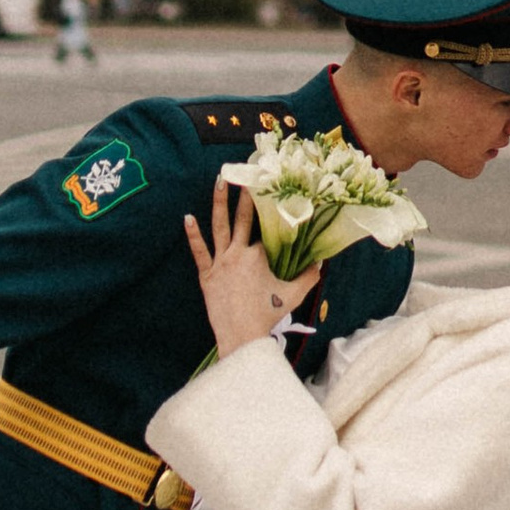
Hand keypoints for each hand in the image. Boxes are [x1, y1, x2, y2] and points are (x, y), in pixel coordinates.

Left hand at [184, 179, 294, 358]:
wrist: (242, 336)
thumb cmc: (268, 315)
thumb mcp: (294, 295)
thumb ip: (309, 276)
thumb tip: (322, 262)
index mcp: (260, 256)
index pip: (267, 230)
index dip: (272, 212)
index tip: (275, 192)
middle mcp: (239, 254)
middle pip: (244, 219)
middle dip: (247, 196)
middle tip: (248, 173)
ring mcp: (221, 263)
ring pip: (219, 227)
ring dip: (219, 202)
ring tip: (220, 181)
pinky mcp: (207, 275)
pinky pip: (199, 251)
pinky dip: (192, 235)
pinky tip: (187, 217)